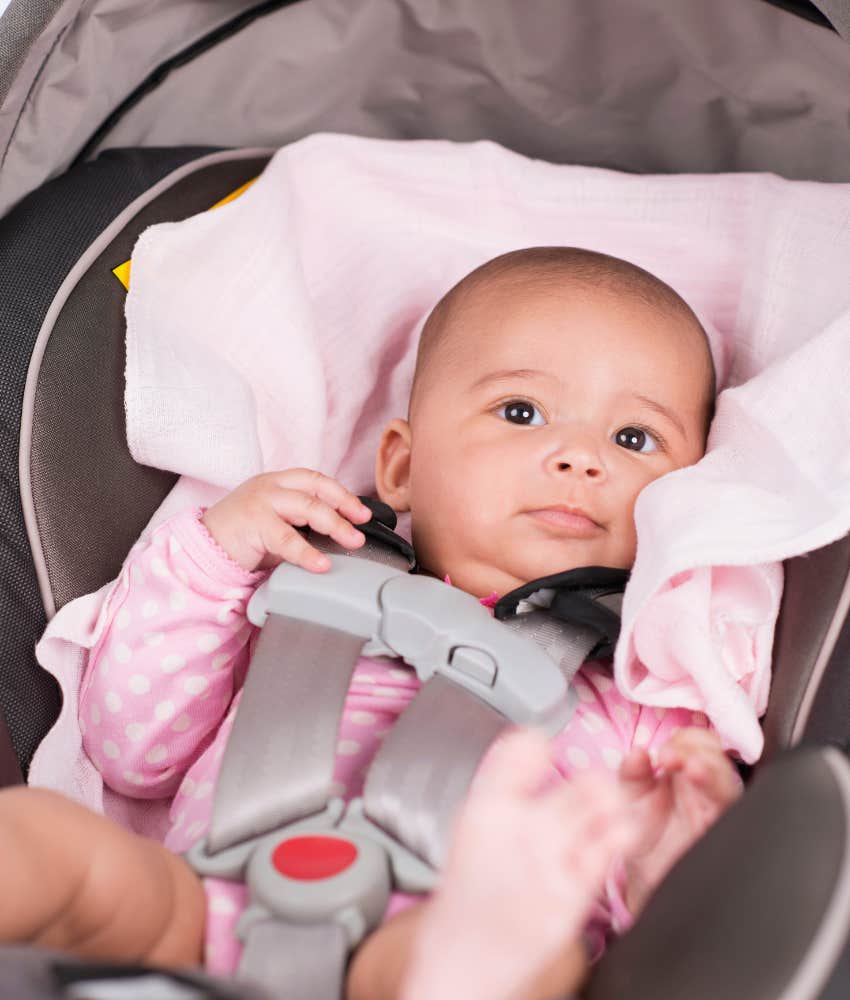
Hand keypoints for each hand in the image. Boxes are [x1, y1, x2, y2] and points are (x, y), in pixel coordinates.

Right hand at [201, 469, 371, 571]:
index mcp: (277, 482)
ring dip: (334, 525)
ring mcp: (261, 501)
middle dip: (344, 507)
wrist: (203, 547)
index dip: (342, 494)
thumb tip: (340, 537)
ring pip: (307, 508)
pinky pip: (287, 539)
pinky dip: (307, 553)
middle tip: (361, 526)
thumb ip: (303, 525)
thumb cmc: (242, 537)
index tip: (362, 512)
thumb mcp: (277, 525)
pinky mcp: (252, 522)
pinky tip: (320, 564)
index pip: (316, 480)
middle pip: (316, 490)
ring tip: (351, 542)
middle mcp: (270, 486)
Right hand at [400, 729, 639, 999]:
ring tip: (608, 809)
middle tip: (594, 788)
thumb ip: (506, 782)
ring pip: (604, 808)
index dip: (538, 745)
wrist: (464, 955)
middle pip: (585, 780)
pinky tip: (612, 834)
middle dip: (597, 781)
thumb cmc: (474, 884)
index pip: (524, 749)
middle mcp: (519, 830)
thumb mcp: (475, 821)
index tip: (543, 749)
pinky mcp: (573, 895)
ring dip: (614, 802)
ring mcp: (549, 863)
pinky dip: (618, 833)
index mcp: (486, 807)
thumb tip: (536, 742)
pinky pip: (610, 848)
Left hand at [617, 727, 741, 913]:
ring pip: (730, 787)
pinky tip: (705, 810)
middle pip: (719, 760)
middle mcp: (708, 791)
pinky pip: (732, 825)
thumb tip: (638, 753)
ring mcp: (717, 816)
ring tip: (693, 769)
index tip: (663, 753)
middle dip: (698, 753)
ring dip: (712, 774)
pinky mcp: (720, 841)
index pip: (700, 744)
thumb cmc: (643, 828)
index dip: (685, 741)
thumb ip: (632, 773)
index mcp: (688, 772)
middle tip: (671, 759)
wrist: (646, 877)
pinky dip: (721, 810)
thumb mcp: (631, 795)